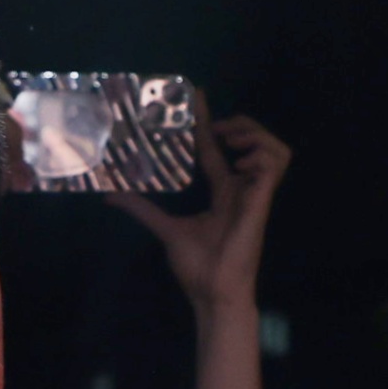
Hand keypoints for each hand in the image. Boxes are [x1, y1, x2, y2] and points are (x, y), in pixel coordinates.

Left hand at [119, 112, 291, 320]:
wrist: (213, 293)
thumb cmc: (196, 267)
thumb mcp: (164, 228)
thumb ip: (142, 208)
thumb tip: (111, 195)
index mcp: (223, 192)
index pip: (217, 147)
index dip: (208, 120)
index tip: (197, 95)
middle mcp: (241, 189)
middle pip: (254, 139)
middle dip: (240, 124)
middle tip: (216, 127)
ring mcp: (254, 195)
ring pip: (275, 150)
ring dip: (255, 137)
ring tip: (231, 143)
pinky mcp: (261, 203)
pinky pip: (274, 166)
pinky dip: (259, 157)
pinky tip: (239, 166)